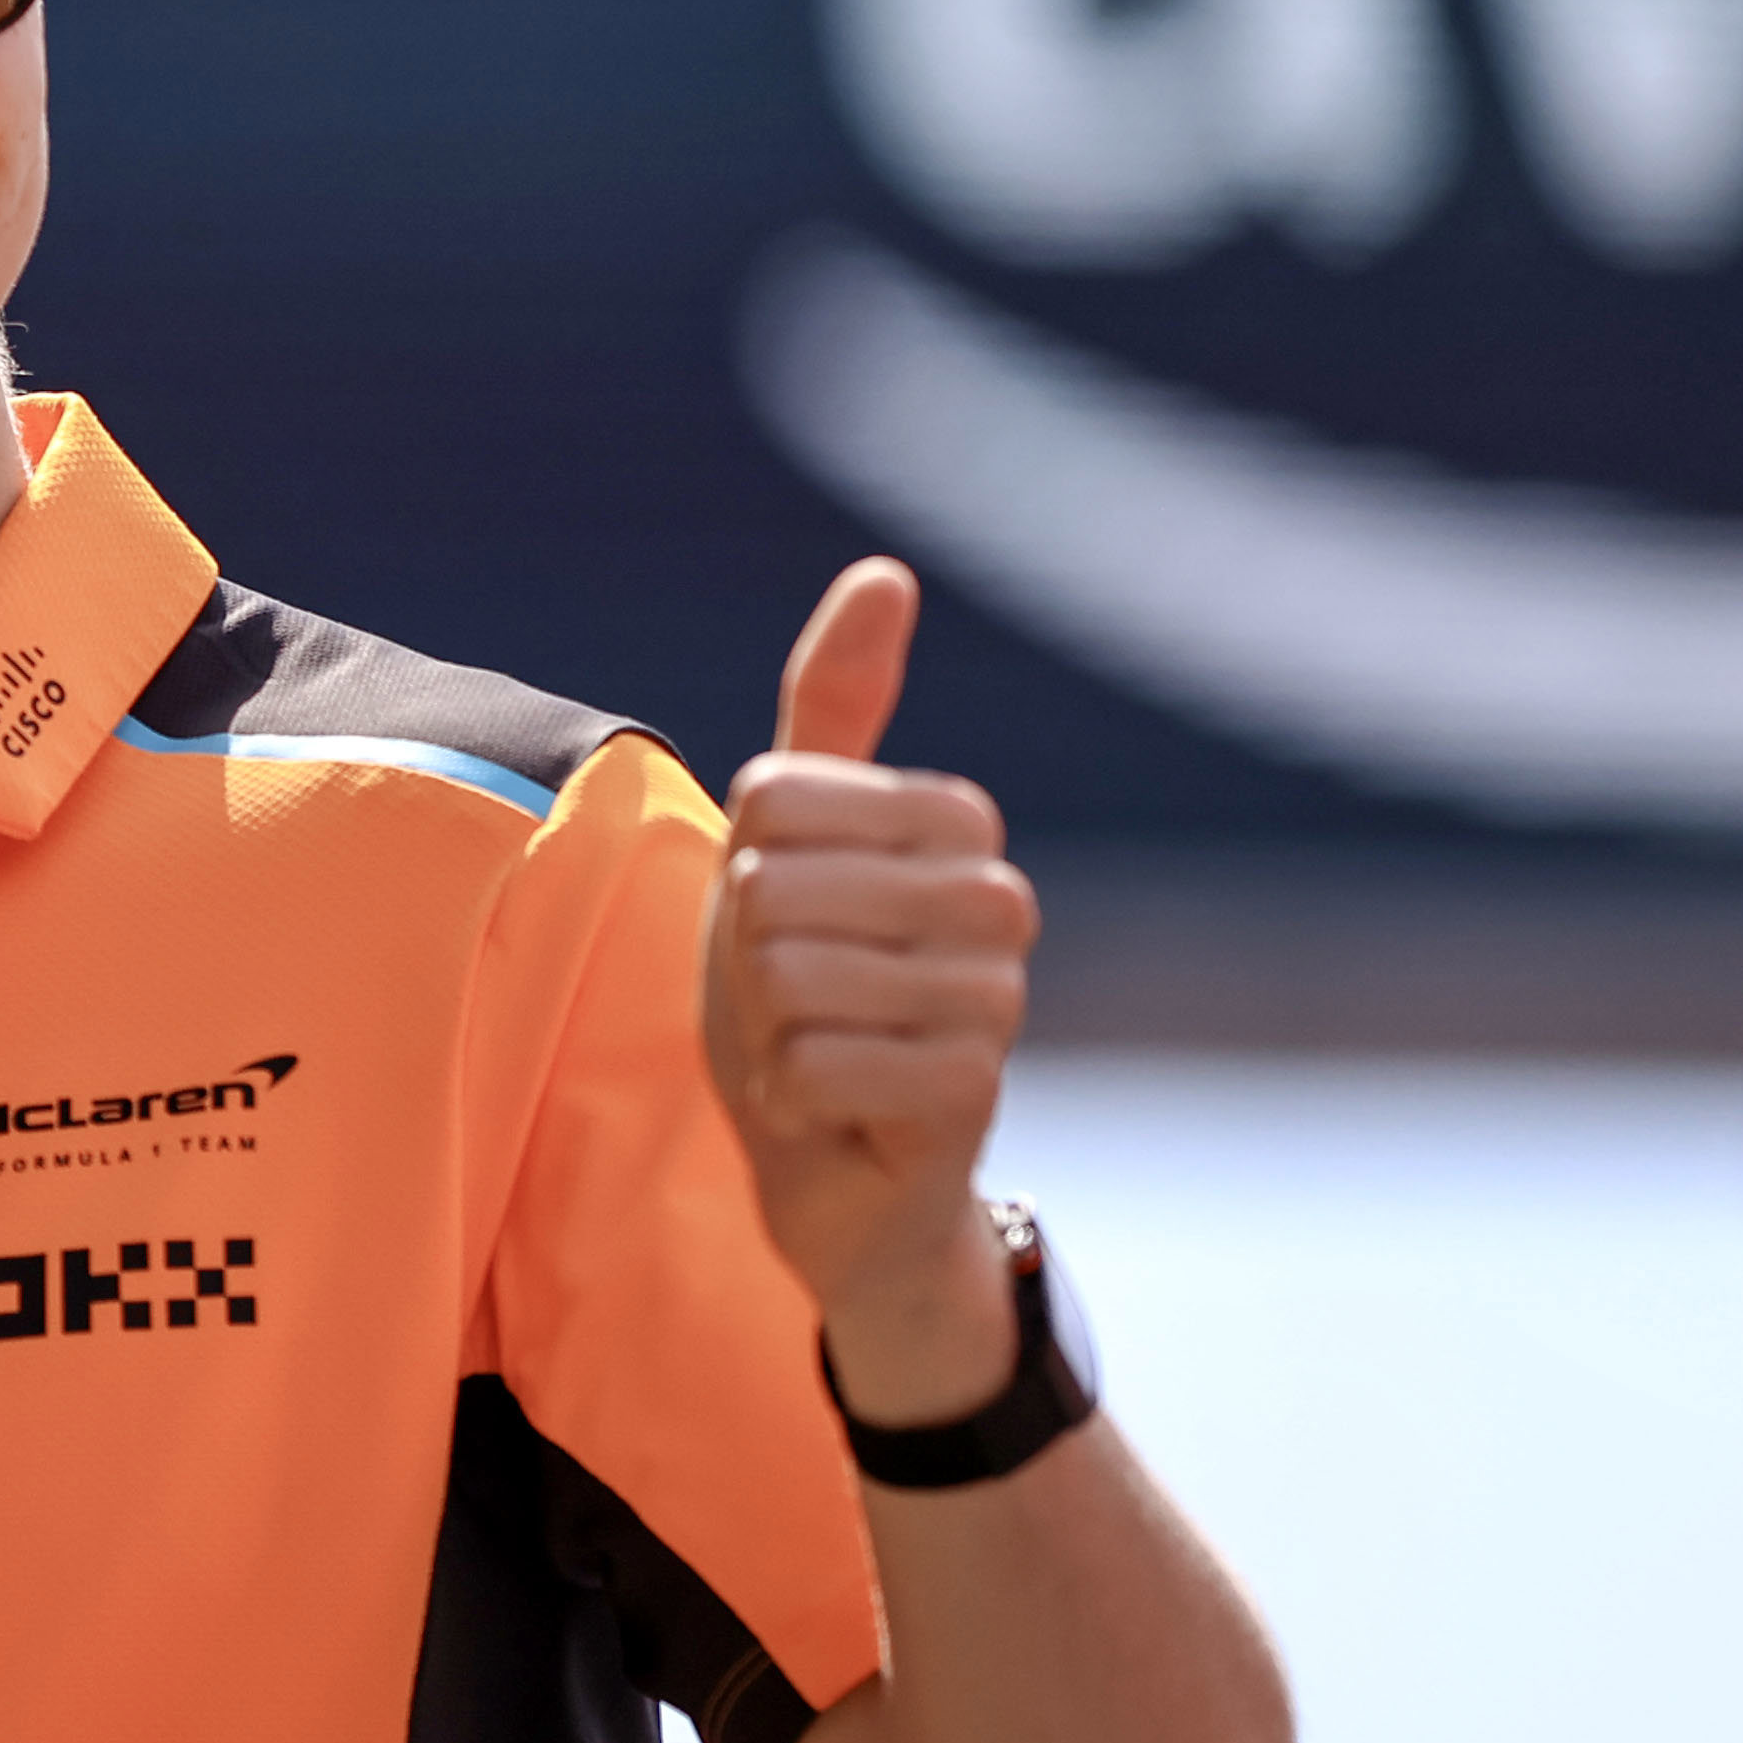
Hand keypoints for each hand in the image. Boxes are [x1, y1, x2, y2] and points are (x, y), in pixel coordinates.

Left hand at [699, 559, 1040, 1422]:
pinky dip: (786, 1096)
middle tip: (795, 1005)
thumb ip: (831, 710)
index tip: (788, 922)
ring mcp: (996, 1000)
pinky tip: (829, 1113)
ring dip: (764, 1033)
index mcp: (957, 822)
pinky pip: (810, 1062)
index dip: (742, 867)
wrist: (835, 1170)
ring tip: (814, 1056)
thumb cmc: (805, 992)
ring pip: (787, 974)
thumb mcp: (791, 839)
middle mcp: (1000, 899)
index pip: (773, 793)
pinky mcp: (970, 1093)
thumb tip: (885, 572)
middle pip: (773, 883)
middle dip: (748, 958)